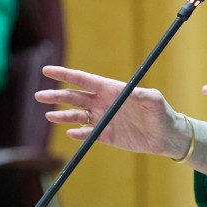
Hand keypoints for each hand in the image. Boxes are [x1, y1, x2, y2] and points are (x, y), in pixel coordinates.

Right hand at [36, 65, 187, 158]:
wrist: (166, 136)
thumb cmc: (162, 113)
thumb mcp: (154, 100)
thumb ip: (142, 95)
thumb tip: (132, 92)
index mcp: (111, 90)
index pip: (83, 80)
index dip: (65, 75)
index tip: (47, 70)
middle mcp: (104, 103)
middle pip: (74, 97)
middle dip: (56, 95)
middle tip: (39, 95)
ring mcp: (103, 119)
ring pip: (77, 116)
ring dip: (62, 115)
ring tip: (49, 116)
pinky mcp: (106, 136)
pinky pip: (87, 134)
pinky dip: (78, 134)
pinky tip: (71, 133)